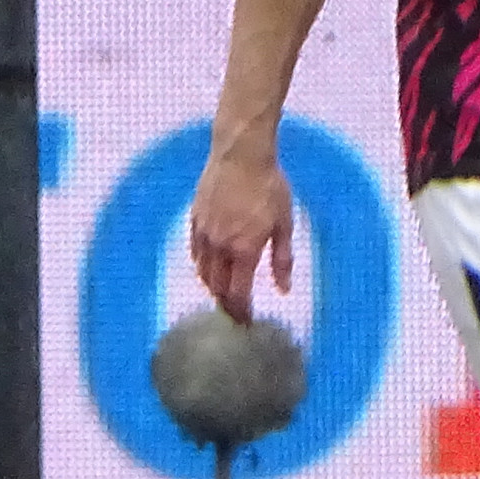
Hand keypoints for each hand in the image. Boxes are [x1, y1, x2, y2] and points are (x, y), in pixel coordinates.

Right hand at [187, 138, 293, 314]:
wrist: (240, 155)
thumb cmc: (269, 186)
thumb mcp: (284, 223)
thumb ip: (282, 259)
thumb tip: (283, 289)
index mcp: (244, 250)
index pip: (238, 293)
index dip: (242, 312)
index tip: (247, 323)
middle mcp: (220, 248)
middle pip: (217, 288)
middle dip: (226, 305)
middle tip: (235, 314)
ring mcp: (204, 235)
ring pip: (203, 273)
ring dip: (213, 288)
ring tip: (223, 294)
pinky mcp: (195, 221)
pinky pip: (195, 253)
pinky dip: (202, 267)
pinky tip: (209, 268)